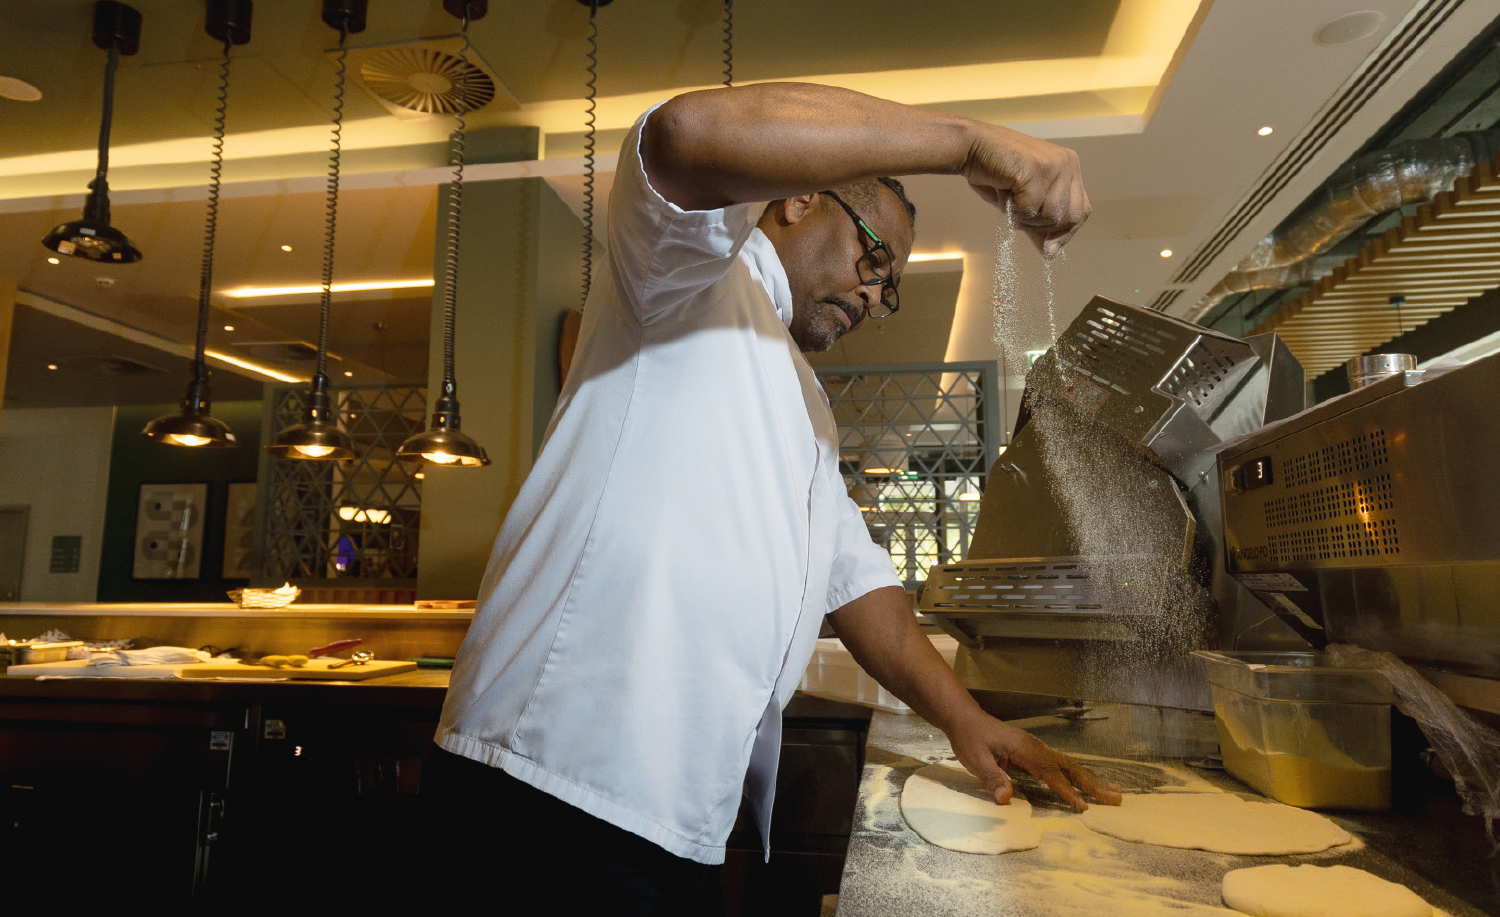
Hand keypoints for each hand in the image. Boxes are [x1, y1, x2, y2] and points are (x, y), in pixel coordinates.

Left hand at [946, 712, 1121, 810]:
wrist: (965, 718)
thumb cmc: (969, 738)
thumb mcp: (975, 760)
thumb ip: (992, 778)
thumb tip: (1006, 798)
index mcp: (1024, 749)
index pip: (1050, 773)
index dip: (1066, 791)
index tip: (1082, 806)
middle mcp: (1035, 747)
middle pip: (1069, 767)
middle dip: (1093, 784)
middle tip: (1116, 798)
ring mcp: (1036, 748)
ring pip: (1068, 765)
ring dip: (1090, 779)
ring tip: (1113, 792)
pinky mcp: (1033, 751)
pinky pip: (1060, 765)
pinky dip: (1077, 775)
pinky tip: (1086, 783)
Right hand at [963, 125, 1090, 258]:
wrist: (971, 148)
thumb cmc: (995, 174)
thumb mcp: (1022, 203)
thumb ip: (1039, 225)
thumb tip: (1050, 254)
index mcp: (1069, 169)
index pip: (1081, 211)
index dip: (1065, 233)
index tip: (1049, 249)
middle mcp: (1068, 164)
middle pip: (1069, 217)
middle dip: (1041, 226)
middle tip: (1018, 215)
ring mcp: (1055, 165)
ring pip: (1050, 215)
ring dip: (1024, 217)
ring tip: (1009, 197)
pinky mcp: (1039, 170)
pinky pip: (1030, 209)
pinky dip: (1013, 209)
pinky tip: (1004, 191)